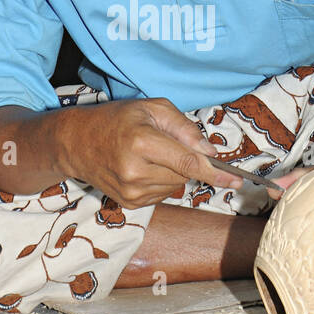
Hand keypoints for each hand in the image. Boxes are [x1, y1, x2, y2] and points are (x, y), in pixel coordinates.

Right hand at [57, 97, 243, 208]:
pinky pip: (163, 194)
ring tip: (148, 155)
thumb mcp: (151, 109)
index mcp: (142, 142)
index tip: (236, 179)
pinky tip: (142, 168)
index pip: (187, 162)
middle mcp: (135, 171)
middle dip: (185, 161)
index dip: (215, 172)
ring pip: (176, 186)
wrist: (77, 143)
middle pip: (185, 174)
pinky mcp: (130, 204)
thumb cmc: (117, 119)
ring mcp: (131, 191)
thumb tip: (211, 153)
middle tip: (163, 144)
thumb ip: (185, 128)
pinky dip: (161, 182)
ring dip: (172, 172)